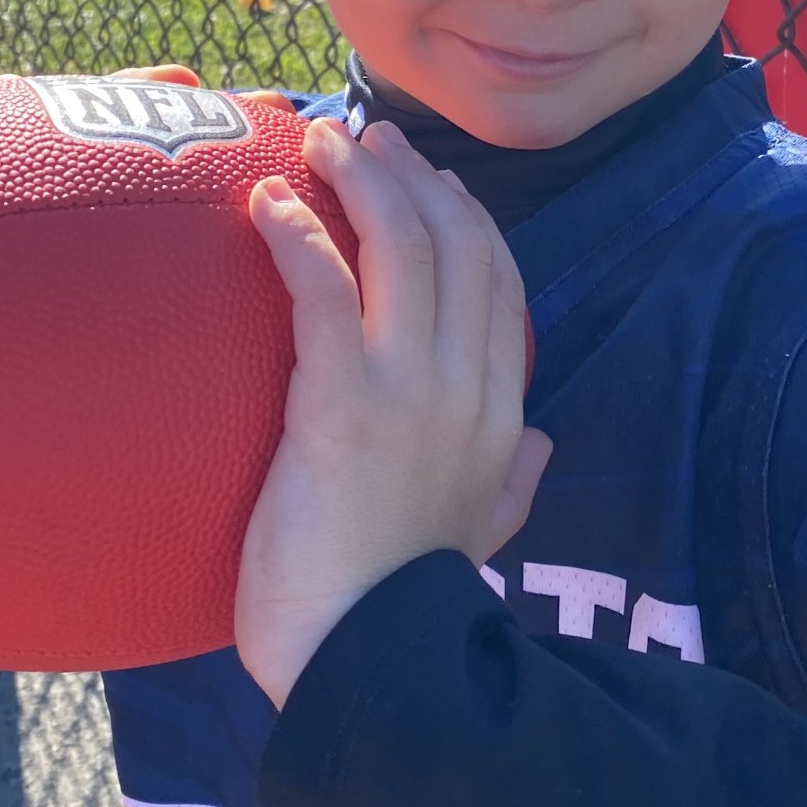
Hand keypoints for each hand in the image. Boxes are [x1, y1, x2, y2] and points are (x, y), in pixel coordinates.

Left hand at [236, 116, 551, 707]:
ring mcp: (411, 392)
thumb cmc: (398, 611)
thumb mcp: (479, 538)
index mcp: (500, 417)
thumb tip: (539, 442)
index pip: (499, 285)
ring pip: (402, 250)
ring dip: (360, 182)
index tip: (432, 181)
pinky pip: (324, 291)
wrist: (362, 667)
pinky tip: (267, 202)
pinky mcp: (342, 403)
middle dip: (412, 180)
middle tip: (365, 139)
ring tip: (319, 142)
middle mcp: (468, 391)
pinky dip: (298, 235)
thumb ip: (511, 484)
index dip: (468, 220)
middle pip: (457, 247)